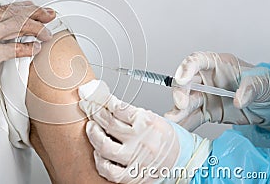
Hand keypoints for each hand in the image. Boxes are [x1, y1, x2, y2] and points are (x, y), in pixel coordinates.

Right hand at [0, 1, 55, 103]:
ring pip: (20, 28)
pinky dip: (29, 49)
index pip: (2, 8)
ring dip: (38, 29)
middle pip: (16, 14)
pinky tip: (37, 49)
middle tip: (48, 14)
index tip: (30, 6)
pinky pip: (16, 50)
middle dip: (36, 13)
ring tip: (47, 32)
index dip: (20, 7)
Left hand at [78, 80, 209, 182]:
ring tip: (91, 127)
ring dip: (93, 135)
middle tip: (86, 106)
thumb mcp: (152, 117)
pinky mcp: (134, 175)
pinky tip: (98, 153)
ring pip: (105, 146)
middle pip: (108, 123)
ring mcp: (137, 159)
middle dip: (93, 112)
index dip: (100, 99)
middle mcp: (142, 140)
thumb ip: (129, 112)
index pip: (117, 107)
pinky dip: (100, 161)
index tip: (90, 93)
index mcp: (147, 122)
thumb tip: (105, 103)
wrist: (184, 161)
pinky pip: (110, 171)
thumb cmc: (166, 138)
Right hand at [165, 52, 267, 130]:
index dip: (186, 68)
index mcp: (218, 64)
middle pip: (186, 83)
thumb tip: (238, 99)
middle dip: (180, 93)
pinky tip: (178, 130)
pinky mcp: (206, 112)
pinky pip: (192, 118)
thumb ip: (250, 87)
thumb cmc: (264, 85)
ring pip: (186, 102)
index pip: (197, 61)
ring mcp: (205, 96)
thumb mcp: (262, 82)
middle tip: (180, 104)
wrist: (269, 105)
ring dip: (177, 111)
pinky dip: (184, 124)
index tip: (182, 79)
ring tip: (172, 119)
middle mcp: (207, 79)